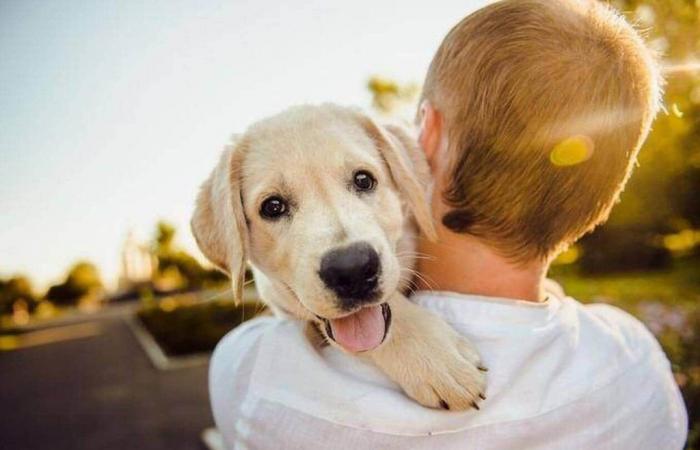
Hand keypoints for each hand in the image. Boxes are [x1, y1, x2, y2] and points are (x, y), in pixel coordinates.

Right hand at [367, 293, 486, 409]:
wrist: (385, 325)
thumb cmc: (417, 323)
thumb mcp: (447, 330)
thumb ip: (465, 349)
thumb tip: (479, 367)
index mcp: (450, 357)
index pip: (474, 382)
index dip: (480, 384)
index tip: (477, 378)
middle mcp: (438, 374)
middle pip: (463, 398)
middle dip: (469, 396)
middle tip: (467, 388)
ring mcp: (422, 383)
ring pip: (447, 405)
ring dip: (453, 401)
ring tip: (452, 391)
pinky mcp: (409, 387)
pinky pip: (428, 403)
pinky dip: (437, 400)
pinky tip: (437, 392)